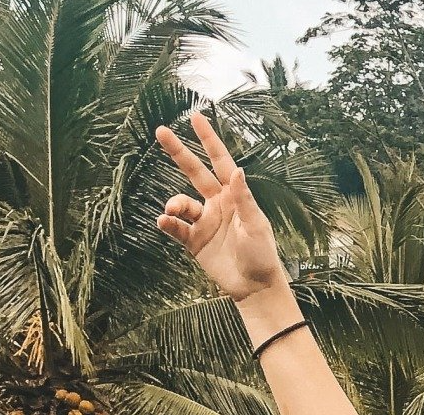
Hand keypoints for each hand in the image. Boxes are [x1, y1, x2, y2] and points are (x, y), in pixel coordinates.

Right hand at [154, 112, 287, 306]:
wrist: (254, 288)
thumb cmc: (262, 256)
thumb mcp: (255, 226)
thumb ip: (244, 199)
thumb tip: (237, 170)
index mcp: (234, 197)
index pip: (220, 162)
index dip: (208, 140)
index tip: (196, 117)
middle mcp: (216, 204)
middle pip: (194, 172)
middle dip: (178, 152)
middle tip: (161, 131)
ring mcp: (204, 222)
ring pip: (181, 202)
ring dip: (174, 203)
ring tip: (173, 209)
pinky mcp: (195, 241)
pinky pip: (177, 228)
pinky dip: (169, 223)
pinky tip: (165, 221)